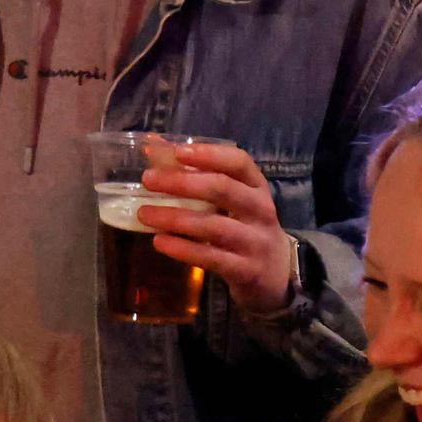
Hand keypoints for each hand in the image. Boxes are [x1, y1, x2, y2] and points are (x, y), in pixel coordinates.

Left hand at [137, 136, 299, 318]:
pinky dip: (183, 249)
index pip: (239, 162)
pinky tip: (159, 241)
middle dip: (183, 183)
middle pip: (223, 190)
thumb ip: (198, 174)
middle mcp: (260, 211)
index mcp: (257, 187)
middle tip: (148, 180)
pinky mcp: (245, 270)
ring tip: (144, 214)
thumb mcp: (232, 200)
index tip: (178, 151)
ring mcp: (255, 242)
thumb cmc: (245, 227)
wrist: (277, 274)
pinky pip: (211, 257)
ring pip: (213, 226)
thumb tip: (152, 148)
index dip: (209, 154)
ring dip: (175, 217)